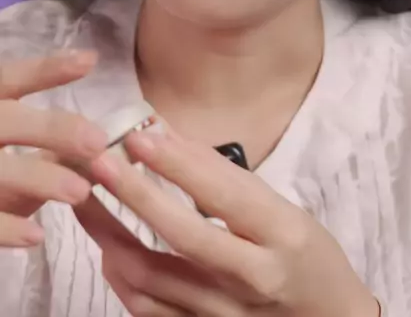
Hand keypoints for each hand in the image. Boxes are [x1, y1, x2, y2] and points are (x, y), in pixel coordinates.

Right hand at [0, 50, 107, 246]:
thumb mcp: (9, 136)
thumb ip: (45, 136)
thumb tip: (108, 140)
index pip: (9, 78)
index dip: (46, 70)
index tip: (89, 61)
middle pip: (7, 121)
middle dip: (52, 129)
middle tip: (98, 143)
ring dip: (40, 178)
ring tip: (80, 191)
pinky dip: (6, 228)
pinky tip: (37, 236)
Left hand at [78, 121, 378, 316]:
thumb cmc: (303, 254)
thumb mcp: (280, 207)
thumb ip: (222, 174)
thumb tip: (165, 132)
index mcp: (282, 234)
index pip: (224, 195)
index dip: (179, 165)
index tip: (140, 136)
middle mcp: (255, 278)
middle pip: (186, 238)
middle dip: (137, 196)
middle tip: (101, 162)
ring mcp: (227, 316)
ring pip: (155, 280)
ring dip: (113, 236)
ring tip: (87, 199)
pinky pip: (149, 311)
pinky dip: (122, 278)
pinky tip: (108, 248)